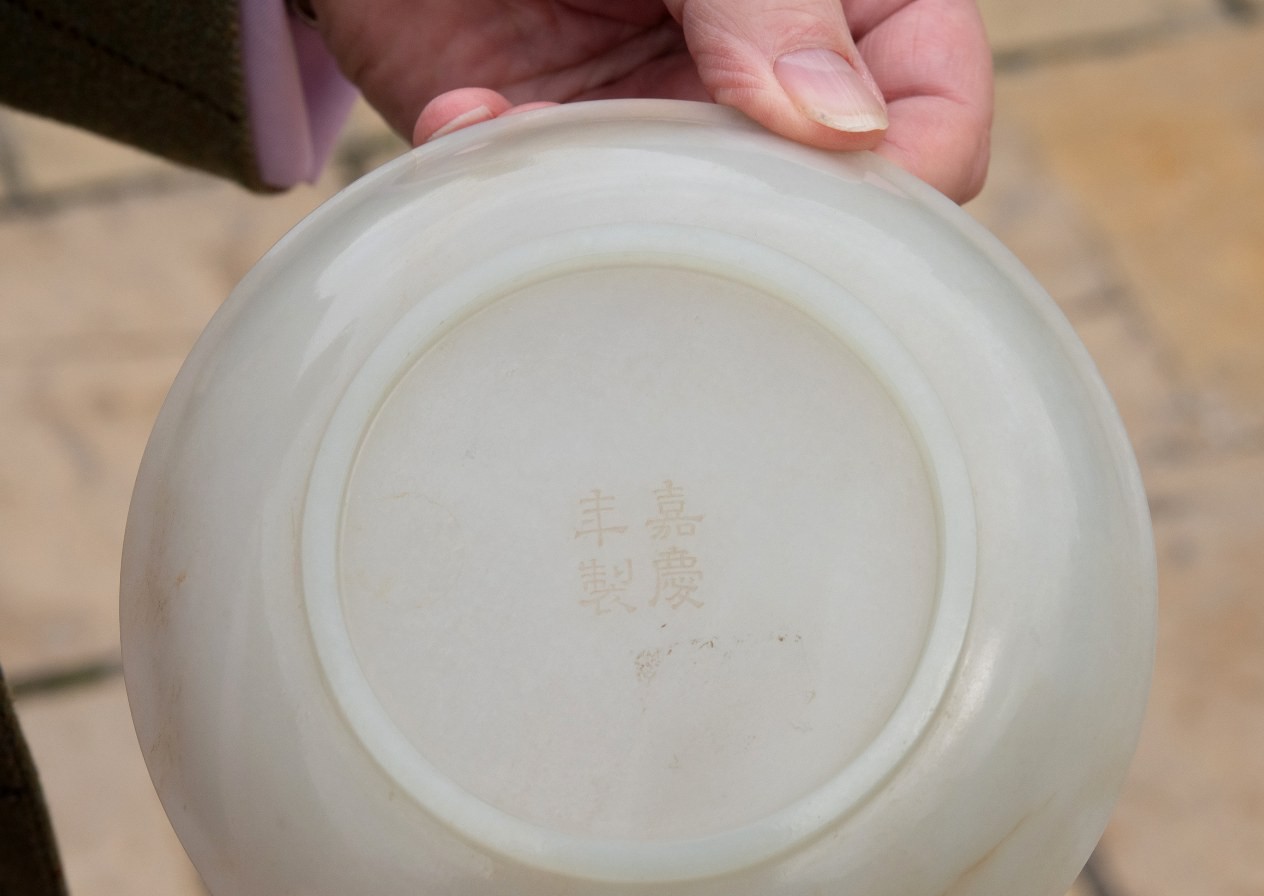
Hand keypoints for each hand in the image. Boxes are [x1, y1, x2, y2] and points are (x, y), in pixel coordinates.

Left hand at [309, 0, 991, 200]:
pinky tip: (468, 115)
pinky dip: (517, 175)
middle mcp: (769, 74)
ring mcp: (673, 121)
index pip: (934, 104)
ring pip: (700, 231)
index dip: (912, 167)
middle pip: (825, 201)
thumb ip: (772, 2)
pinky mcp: (575, 152)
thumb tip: (845, 133)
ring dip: (614, 194)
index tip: (835, 200)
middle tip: (669, 179)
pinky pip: (578, 215)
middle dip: (747, 210)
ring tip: (534, 125)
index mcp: (844, 0)